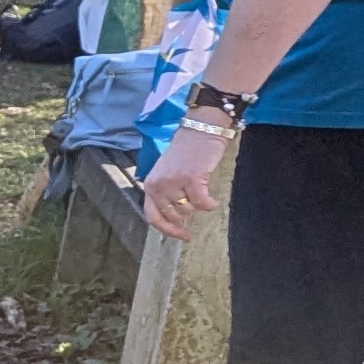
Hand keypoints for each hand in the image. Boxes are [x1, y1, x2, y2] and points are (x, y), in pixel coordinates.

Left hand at [145, 117, 232, 239]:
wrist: (201, 128)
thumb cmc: (188, 151)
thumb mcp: (168, 173)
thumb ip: (167, 193)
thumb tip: (176, 218)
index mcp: (150, 184)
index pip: (153, 216)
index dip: (167, 230)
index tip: (183, 236)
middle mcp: (158, 184)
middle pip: (173, 215)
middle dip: (187, 214)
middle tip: (198, 204)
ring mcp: (173, 182)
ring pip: (188, 210)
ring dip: (198, 205)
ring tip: (203, 192)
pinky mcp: (191, 178)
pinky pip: (202, 203)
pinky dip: (210, 203)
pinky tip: (213, 200)